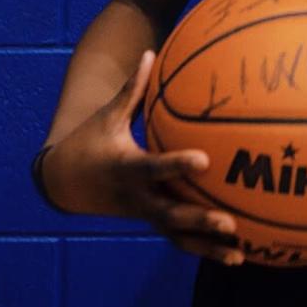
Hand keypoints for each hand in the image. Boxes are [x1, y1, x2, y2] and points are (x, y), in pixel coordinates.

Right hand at [41, 50, 243, 265]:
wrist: (66, 183)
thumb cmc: (90, 142)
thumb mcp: (108, 115)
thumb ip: (133, 89)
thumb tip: (151, 52)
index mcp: (127, 169)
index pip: (154, 168)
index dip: (178, 165)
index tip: (206, 160)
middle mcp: (138, 198)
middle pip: (171, 214)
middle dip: (199, 219)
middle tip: (230, 222)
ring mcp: (145, 214)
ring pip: (177, 236)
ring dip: (207, 247)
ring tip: (240, 254)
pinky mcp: (152, 221)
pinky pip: (179, 238)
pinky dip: (204, 248)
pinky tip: (236, 254)